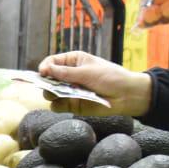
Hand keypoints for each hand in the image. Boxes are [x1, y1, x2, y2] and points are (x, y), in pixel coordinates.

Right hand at [37, 51, 153, 117]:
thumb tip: (44, 69)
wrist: (126, 96)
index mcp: (73, 61)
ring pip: (50, 93)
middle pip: (48, 78)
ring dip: (51, 94)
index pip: (52, 62)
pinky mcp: (72, 104)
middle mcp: (69, 75)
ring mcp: (70, 90)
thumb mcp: (87, 72)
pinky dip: (58, 105)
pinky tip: (64, 103)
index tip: (42, 72)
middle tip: (49, 86)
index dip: (45, 67)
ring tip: (58, 94)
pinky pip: (57, 106)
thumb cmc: (111, 77)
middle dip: (46, 82)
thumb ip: (65, 73)